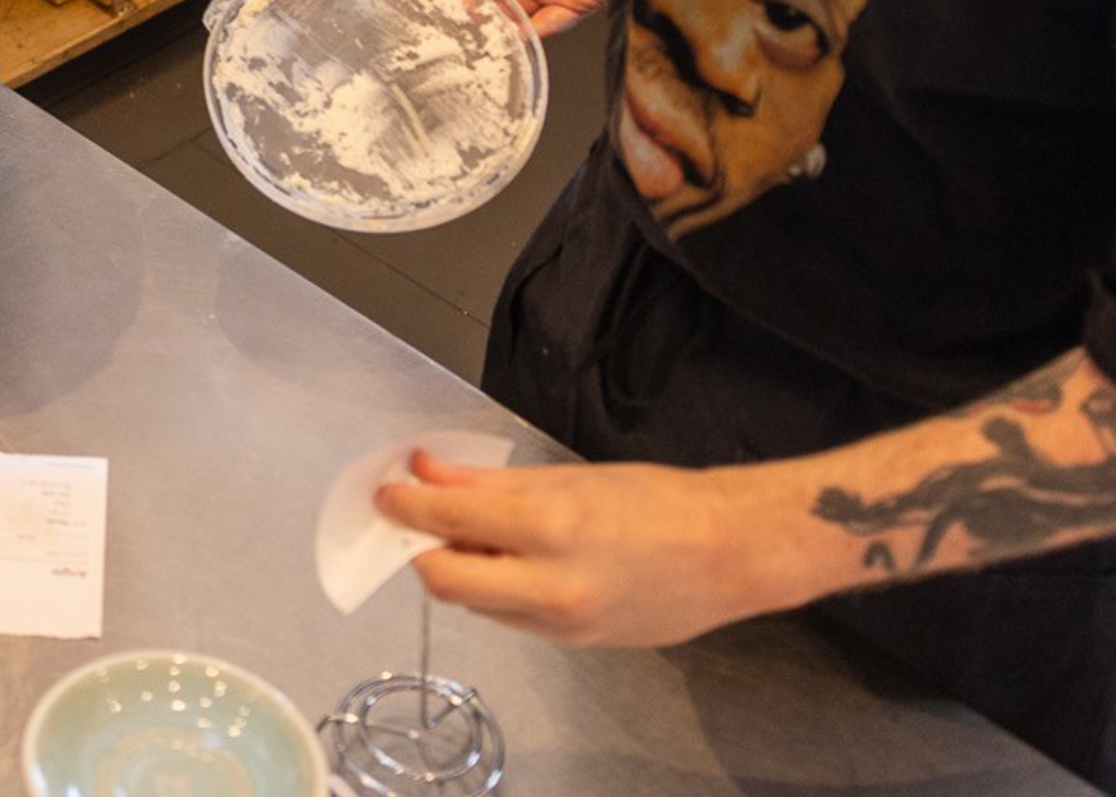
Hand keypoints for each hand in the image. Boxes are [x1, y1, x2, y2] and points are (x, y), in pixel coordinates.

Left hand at [387, 451, 789, 647]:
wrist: (729, 554)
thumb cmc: (659, 504)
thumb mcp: (569, 477)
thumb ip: (489, 480)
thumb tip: (428, 471)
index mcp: (551, 527)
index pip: (447, 520)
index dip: (405, 505)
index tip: (387, 491)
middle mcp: (551, 584)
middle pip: (444, 581)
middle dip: (418, 549)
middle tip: (415, 519)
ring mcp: (561, 623)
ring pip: (474, 603)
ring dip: (456, 569)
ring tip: (470, 533)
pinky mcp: (572, 645)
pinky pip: (509, 618)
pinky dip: (493, 589)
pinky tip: (508, 561)